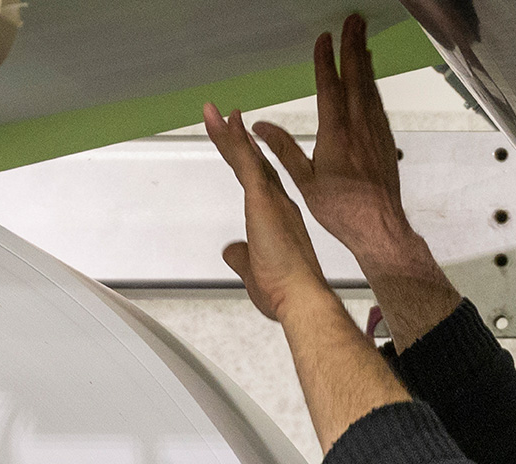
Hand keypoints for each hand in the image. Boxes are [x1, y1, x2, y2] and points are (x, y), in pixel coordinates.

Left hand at [203, 103, 330, 321]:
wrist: (302, 298)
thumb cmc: (286, 291)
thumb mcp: (252, 272)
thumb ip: (241, 258)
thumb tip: (231, 251)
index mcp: (278, 218)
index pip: (259, 180)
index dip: (249, 159)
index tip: (241, 140)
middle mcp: (279, 203)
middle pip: (253, 163)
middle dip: (237, 139)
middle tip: (225, 116)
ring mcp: (272, 200)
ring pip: (247, 158)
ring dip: (229, 134)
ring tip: (214, 112)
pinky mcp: (265, 201)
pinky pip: (247, 165)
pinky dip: (236, 143)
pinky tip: (228, 124)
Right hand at [250, 15, 425, 273]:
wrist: (379, 226)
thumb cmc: (342, 209)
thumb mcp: (304, 181)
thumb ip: (283, 150)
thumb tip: (260, 128)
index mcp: (336, 134)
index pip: (330, 88)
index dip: (325, 61)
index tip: (324, 39)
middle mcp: (359, 127)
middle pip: (356, 78)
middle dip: (353, 47)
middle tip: (354, 21)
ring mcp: (375, 132)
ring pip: (370, 88)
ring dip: (365, 61)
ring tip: (362, 39)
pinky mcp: (385, 141)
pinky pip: (378, 104)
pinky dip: (373, 85)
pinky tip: (371, 79)